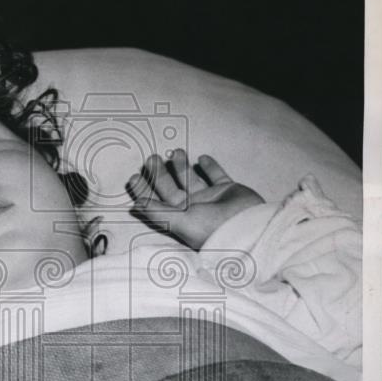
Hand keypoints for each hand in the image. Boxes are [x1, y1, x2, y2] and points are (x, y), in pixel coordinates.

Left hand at [126, 150, 264, 249]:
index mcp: (179, 217)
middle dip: (159, 174)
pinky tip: (202, 158)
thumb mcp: (179, 222)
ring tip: (174, 152)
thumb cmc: (211, 228)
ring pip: (191, 179)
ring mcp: (210, 198)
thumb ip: (157, 212)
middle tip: (150, 158)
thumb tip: (135, 205)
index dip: (144, 190)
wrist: (247, 227)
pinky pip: (217, 176)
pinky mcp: (227, 190)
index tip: (134, 176)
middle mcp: (192, 208)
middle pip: (171, 188)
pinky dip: (210, 167)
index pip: (156, 202)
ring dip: (181, 166)